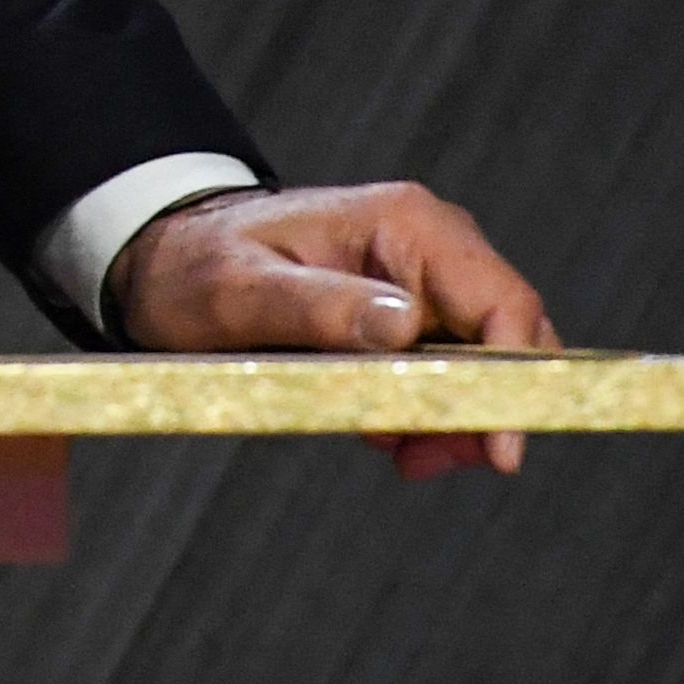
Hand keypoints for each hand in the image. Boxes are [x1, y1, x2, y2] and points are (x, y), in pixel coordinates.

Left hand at [103, 180, 558, 481]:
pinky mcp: (407, 320)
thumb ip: (319, 308)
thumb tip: (404, 327)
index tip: (498, 451)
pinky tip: (380, 434)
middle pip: (507, 342)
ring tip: (391, 450)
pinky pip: (447, 378)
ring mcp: (423, 285)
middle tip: (421, 460)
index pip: (502, 301)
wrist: (168, 263)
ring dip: (450, 421)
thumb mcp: (239, 291)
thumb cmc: (197, 266)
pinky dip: (426, 417)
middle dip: (479, 411)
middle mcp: (429, 248)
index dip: (515, 379)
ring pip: (483, 369)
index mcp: (406, 223)